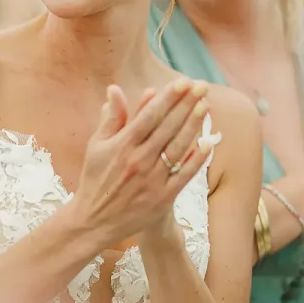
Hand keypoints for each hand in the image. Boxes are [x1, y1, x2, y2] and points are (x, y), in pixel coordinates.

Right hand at [70, 79, 211, 246]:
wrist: (94, 220)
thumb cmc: (95, 179)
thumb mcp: (97, 146)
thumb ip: (110, 118)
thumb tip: (115, 89)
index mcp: (121, 145)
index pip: (149, 115)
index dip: (168, 97)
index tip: (182, 81)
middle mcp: (138, 160)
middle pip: (167, 127)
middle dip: (186, 104)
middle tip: (201, 86)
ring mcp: (152, 179)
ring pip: (178, 147)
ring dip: (193, 125)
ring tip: (205, 105)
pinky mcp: (162, 197)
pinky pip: (184, 175)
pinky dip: (197, 159)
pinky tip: (208, 142)